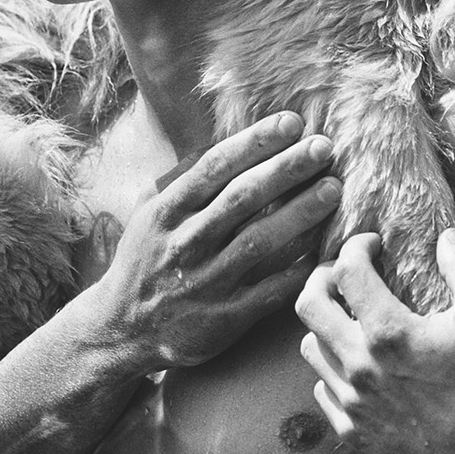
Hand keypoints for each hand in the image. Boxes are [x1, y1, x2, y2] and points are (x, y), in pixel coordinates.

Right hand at [96, 112, 341, 370]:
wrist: (122, 330)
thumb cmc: (145, 261)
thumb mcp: (149, 215)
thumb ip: (184, 181)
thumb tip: (226, 143)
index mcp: (167, 212)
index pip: (215, 167)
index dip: (255, 142)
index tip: (291, 123)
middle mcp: (185, 244)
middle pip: (242, 198)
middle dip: (286, 169)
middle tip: (324, 147)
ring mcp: (206, 283)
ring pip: (260, 241)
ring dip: (300, 213)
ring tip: (332, 189)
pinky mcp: (225, 318)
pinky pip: (270, 290)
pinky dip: (298, 269)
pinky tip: (326, 249)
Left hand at [295, 227, 454, 453]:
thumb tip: (448, 236)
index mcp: (389, 333)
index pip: (348, 271)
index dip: (356, 246)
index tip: (372, 245)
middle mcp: (359, 366)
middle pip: (308, 305)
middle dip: (322, 278)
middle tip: (343, 274)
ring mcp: (352, 403)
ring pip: (312, 349)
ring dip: (325, 327)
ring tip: (350, 320)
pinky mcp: (353, 432)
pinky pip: (323, 390)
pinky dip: (333, 371)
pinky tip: (358, 366)